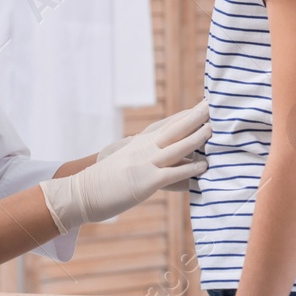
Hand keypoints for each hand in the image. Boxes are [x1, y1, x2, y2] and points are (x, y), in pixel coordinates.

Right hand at [96, 98, 210, 191]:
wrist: (82, 191)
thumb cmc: (105, 180)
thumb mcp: (127, 162)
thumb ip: (145, 157)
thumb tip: (164, 159)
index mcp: (140, 143)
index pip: (168, 124)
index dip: (187, 115)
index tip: (204, 105)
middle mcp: (143, 149)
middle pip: (174, 129)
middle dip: (195, 117)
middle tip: (213, 105)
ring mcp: (144, 163)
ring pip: (175, 147)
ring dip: (195, 138)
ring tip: (213, 130)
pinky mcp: (144, 181)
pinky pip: (170, 173)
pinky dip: (188, 169)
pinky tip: (202, 166)